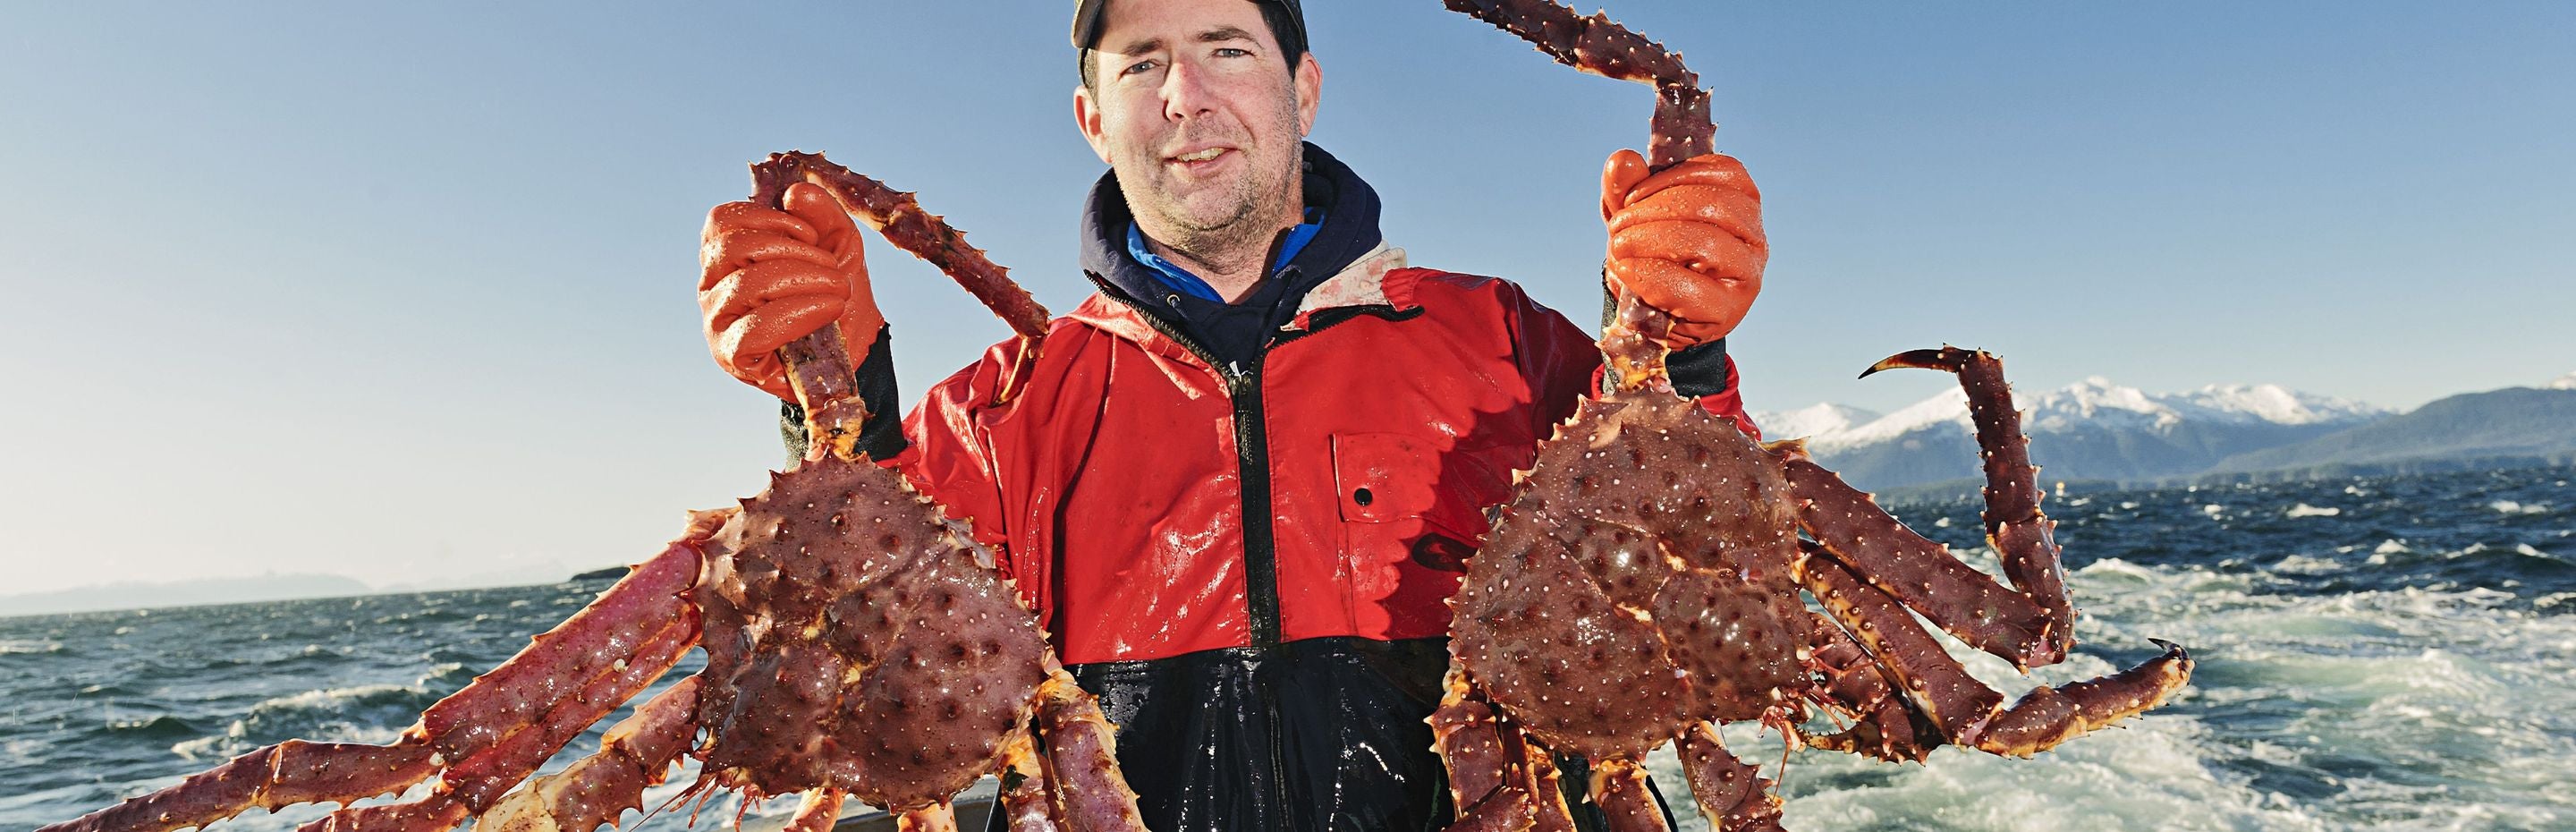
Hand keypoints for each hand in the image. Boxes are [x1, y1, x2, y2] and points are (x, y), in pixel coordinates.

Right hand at [698, 182, 883, 399]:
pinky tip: (827, 311)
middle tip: (834, 271)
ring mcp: (717, 320)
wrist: (855, 343)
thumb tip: (794, 194)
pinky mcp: (731, 354)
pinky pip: (754, 328)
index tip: (811, 236)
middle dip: (795, 254)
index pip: (723, 221)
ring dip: (805, 282)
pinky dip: (798, 314)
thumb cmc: (836, 291)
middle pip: (734, 248)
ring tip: (838, 291)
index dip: (771, 219)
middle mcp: (712, 285)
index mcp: (726, 254)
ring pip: (746, 285)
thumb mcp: (839, 242)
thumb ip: (821, 213)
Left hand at [1600, 148, 1765, 347]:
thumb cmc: (1652, 260)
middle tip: (1617, 227)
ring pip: (1706, 242)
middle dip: (1654, 209)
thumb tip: (1622, 160)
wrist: (1653, 318)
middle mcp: (1754, 235)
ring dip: (1650, 240)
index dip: (1671, 177)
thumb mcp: (1635, 219)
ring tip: (1619, 248)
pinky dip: (1650, 275)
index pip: (1723, 171)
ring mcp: (1747, 274)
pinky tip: (1627, 272)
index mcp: (1741, 202)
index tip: (1631, 198)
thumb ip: (1627, 189)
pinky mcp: (1728, 310)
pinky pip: (1692, 288)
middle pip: (1714, 204)